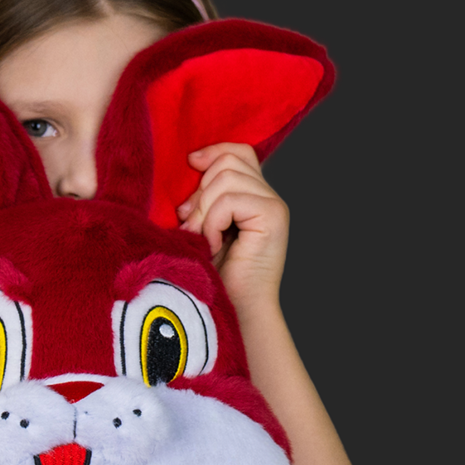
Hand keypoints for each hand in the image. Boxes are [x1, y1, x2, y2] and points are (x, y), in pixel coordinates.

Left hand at [176, 143, 289, 312]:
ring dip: (204, 211)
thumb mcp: (205, 229)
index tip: (190, 163)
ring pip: (225, 178)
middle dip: (200, 192)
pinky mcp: (272, 216)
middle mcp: (269, 197)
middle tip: (191, 226)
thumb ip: (206, 199)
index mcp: (255, 196)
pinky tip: (212, 246)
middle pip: (228, 162)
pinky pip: (228, 200)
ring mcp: (274, 205)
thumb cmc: (217, 277)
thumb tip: (192, 165)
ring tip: (202, 240)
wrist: (236, 312)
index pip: (238, 153)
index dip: (213, 152)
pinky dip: (212, 223)